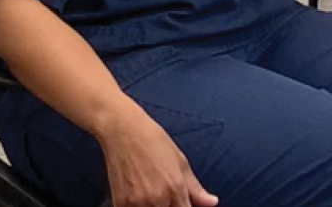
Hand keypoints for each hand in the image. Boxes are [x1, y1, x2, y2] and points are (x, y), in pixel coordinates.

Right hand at [97, 105, 218, 206]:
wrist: (124, 131)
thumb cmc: (154, 141)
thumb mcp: (180, 162)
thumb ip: (195, 188)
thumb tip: (212, 203)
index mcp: (176, 189)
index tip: (182, 203)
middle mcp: (157, 199)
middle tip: (167, 197)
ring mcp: (137, 203)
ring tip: (152, 194)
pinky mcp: (120, 203)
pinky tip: (139, 198)